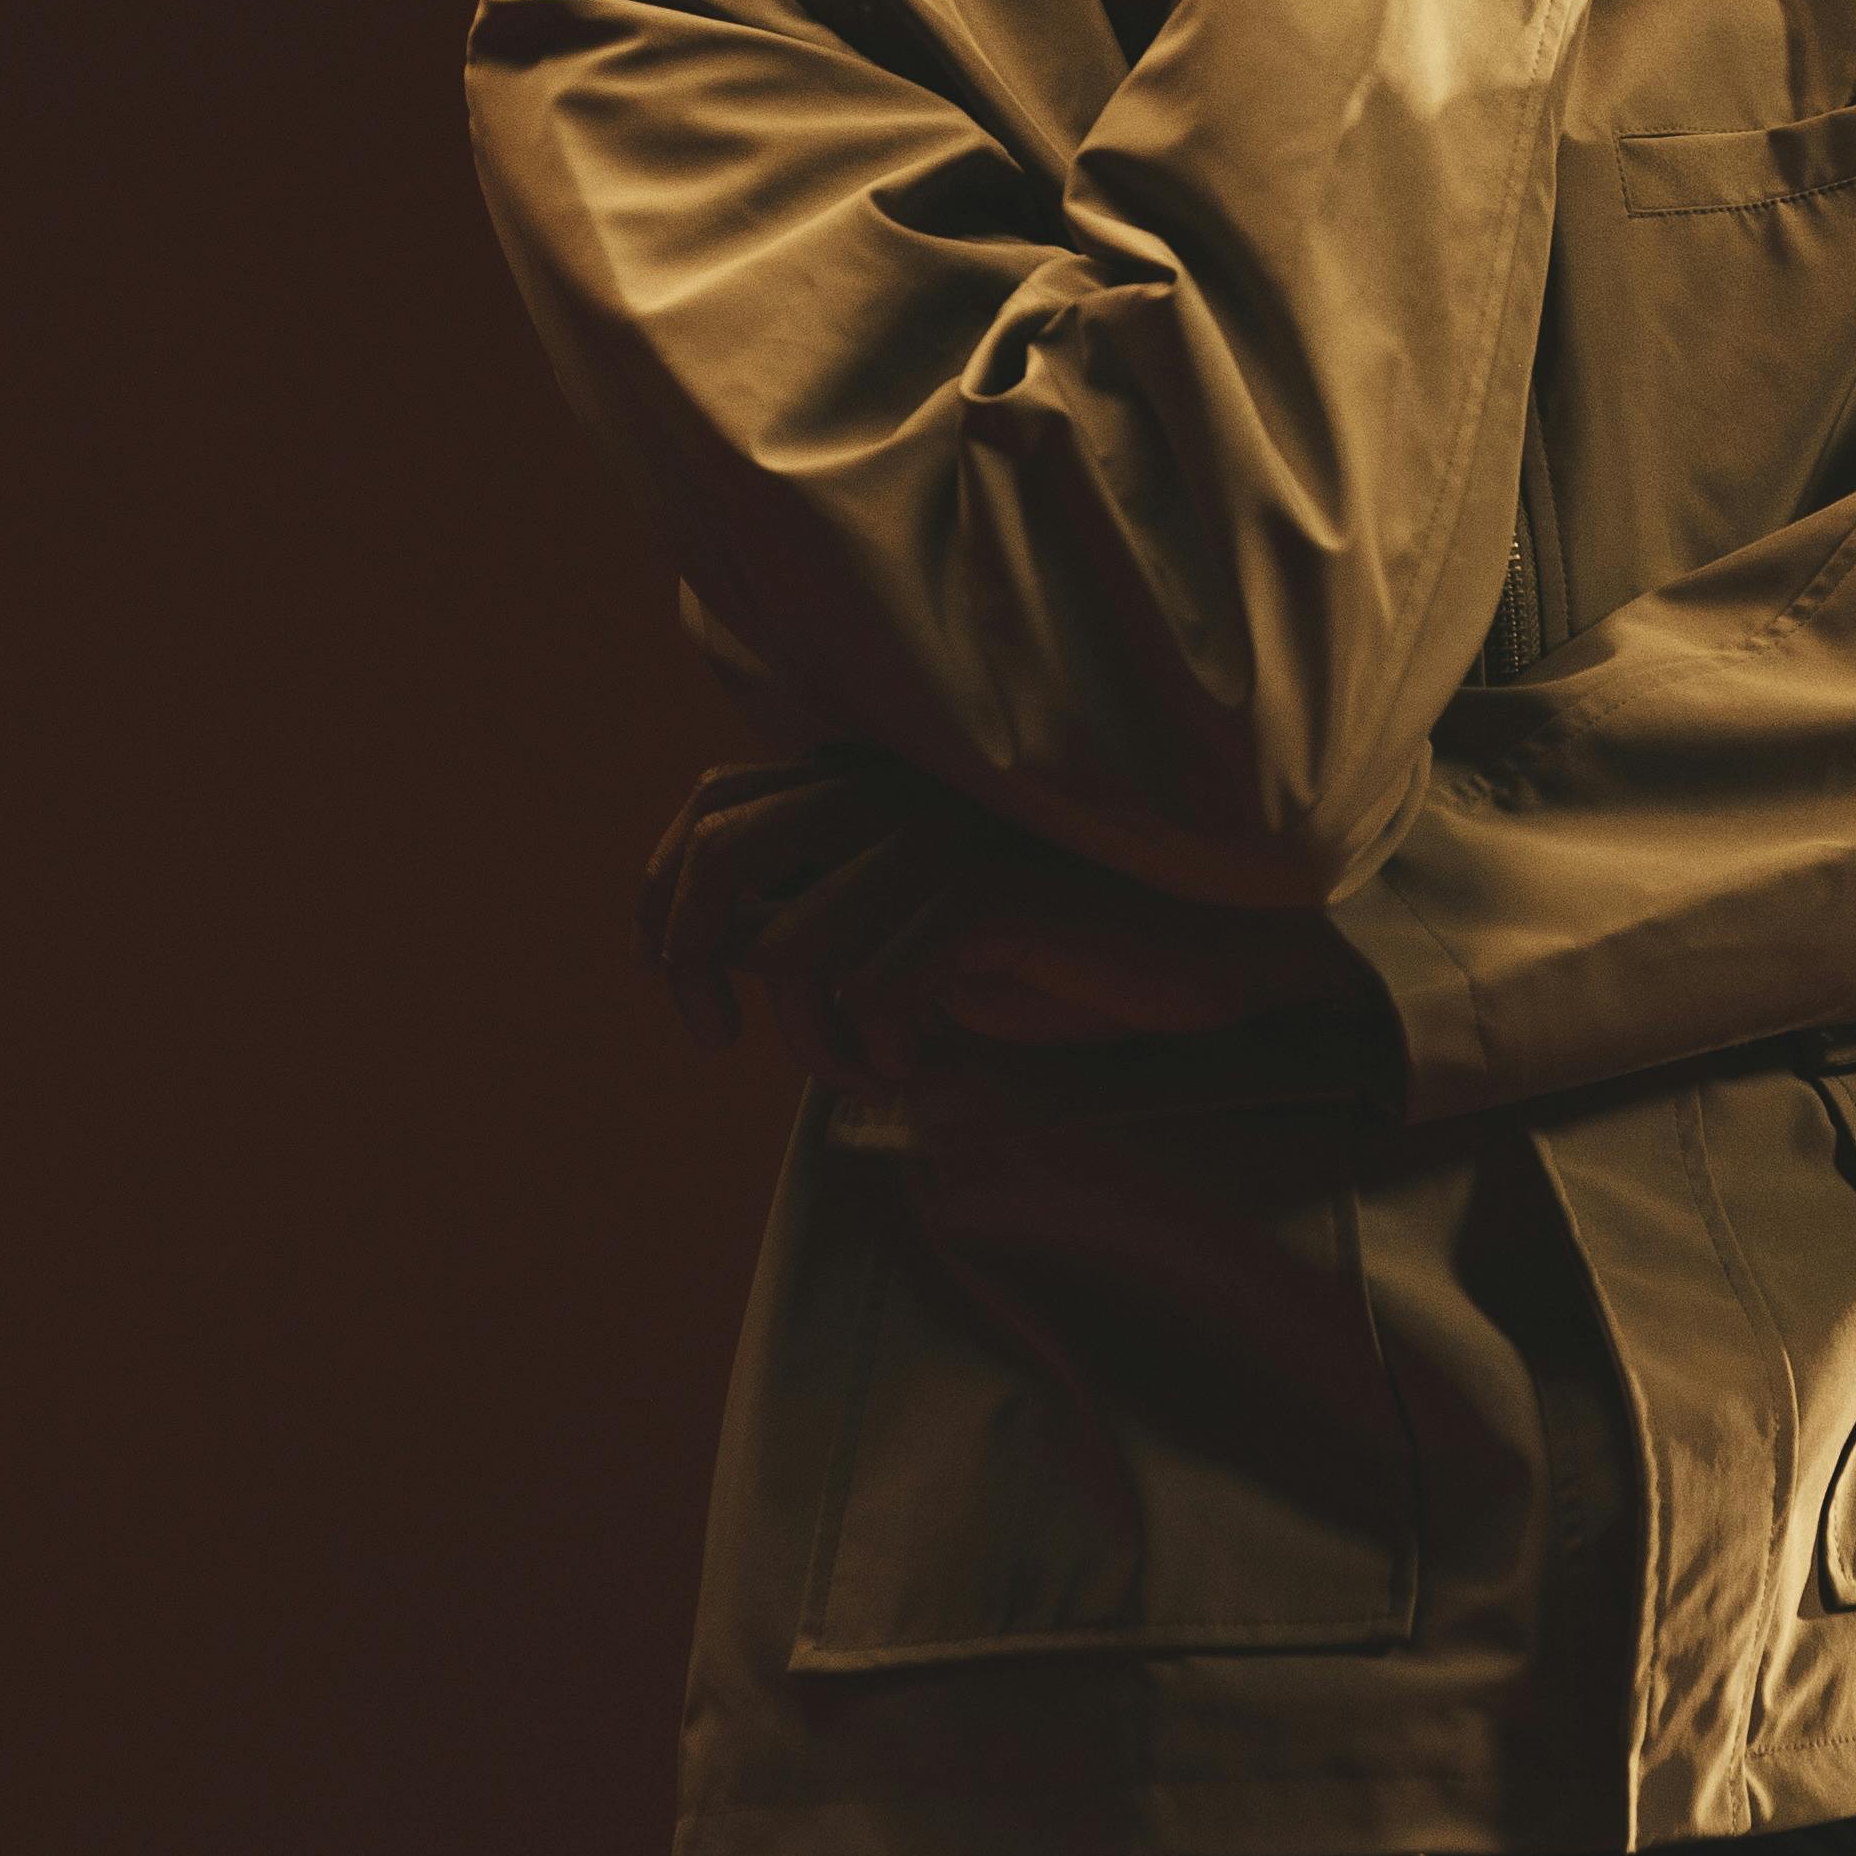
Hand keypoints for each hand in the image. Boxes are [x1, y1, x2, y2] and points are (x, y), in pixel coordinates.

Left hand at [639, 749, 1377, 1087]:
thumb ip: (833, 916)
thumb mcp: (918, 932)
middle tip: (715, 1038)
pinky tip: (914, 1068)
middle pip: (724, 855)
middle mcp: (891, 790)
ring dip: (810, 1038)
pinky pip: (876, 985)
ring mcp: (940, 835)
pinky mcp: (986, 892)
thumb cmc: (1055, 951)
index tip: (678, 985)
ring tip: (862, 1072)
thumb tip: (726, 956)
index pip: (712, 807)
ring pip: (797, 945)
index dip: (663, 897)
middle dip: (692, 960)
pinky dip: (877, 1048)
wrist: (1191, 953)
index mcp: (866, 783)